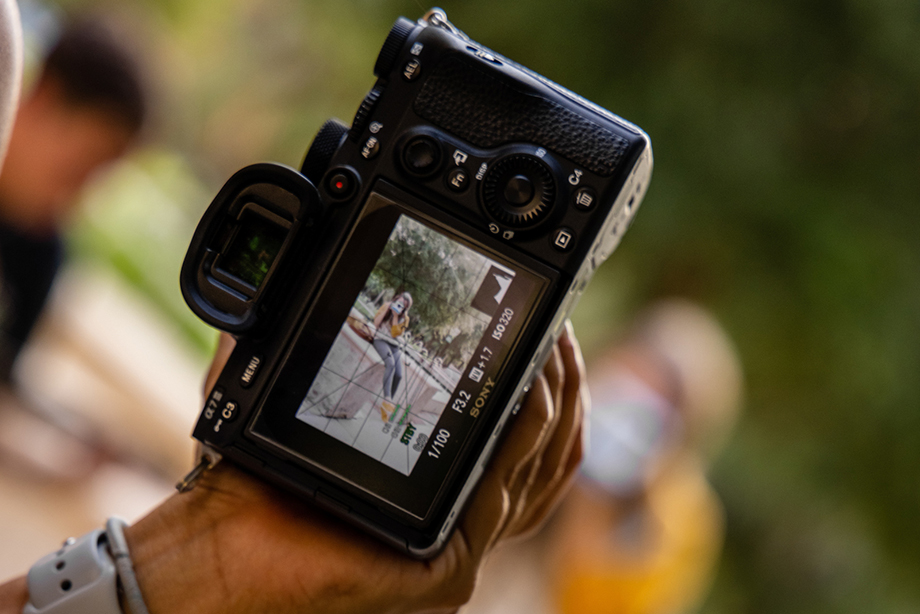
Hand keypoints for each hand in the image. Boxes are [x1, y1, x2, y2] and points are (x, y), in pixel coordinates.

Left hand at [122, 322, 586, 613]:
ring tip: (547, 344)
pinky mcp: (447, 569)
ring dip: (555, 396)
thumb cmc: (255, 478)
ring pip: (541, 466)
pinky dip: (520, 435)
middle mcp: (466, 517)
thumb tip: (315, 264)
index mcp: (447, 484)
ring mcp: (462, 546)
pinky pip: (503, 492)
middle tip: (556, 327)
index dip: (559, 382)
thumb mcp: (309, 392)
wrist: (220, 546)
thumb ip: (316, 334)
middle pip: (553, 450)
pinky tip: (525, 388)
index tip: (553, 329)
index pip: (533, 440)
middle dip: (568, 379)